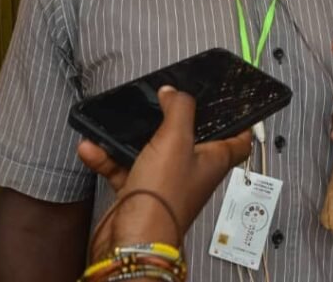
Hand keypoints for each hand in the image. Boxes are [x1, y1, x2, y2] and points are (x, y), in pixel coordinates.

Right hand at [78, 86, 251, 258]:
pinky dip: (108, 156)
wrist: (132, 239)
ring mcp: (164, 181)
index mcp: (213, 160)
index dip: (239, 122)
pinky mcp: (138, 191)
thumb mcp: (176, 139)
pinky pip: (123, 167)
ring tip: (121, 120)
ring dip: (132, 136)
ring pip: (152, 150)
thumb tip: (176, 92)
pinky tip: (93, 146)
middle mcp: (192, 171)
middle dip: (175, 120)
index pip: (238, 141)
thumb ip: (179, 109)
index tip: (231, 105)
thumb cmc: (164, 197)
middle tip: (165, 100)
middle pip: (191, 140)